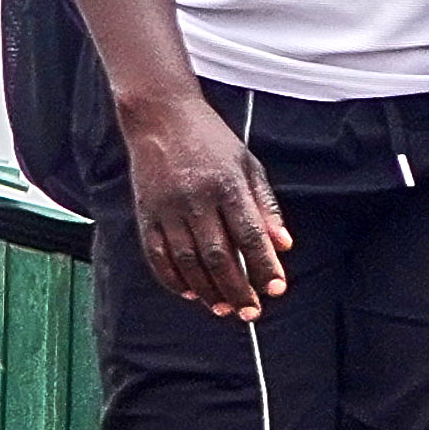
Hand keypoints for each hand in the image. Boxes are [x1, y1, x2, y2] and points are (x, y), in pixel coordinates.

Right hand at [115, 89, 287, 321]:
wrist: (160, 117)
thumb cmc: (211, 141)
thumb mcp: (248, 165)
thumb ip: (265, 207)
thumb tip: (283, 245)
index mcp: (227, 185)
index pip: (249, 235)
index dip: (264, 266)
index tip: (276, 289)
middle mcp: (195, 199)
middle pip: (218, 256)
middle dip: (237, 289)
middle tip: (251, 313)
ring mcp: (166, 208)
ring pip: (187, 261)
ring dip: (206, 291)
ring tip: (224, 308)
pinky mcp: (144, 213)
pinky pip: (156, 255)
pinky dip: (172, 278)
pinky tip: (189, 292)